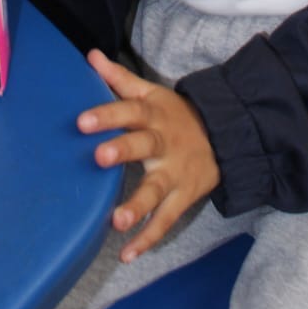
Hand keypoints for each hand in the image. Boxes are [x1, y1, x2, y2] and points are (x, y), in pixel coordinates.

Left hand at [77, 49, 219, 262]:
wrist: (225, 136)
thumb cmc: (175, 115)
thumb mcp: (151, 92)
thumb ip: (119, 78)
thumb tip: (90, 54)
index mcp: (153, 114)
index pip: (130, 110)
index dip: (107, 114)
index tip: (82, 121)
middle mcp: (164, 143)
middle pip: (143, 145)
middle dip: (123, 150)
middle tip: (99, 158)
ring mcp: (175, 172)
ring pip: (156, 190)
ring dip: (137, 206)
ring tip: (117, 221)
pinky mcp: (184, 197)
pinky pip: (166, 221)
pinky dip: (148, 239)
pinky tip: (127, 254)